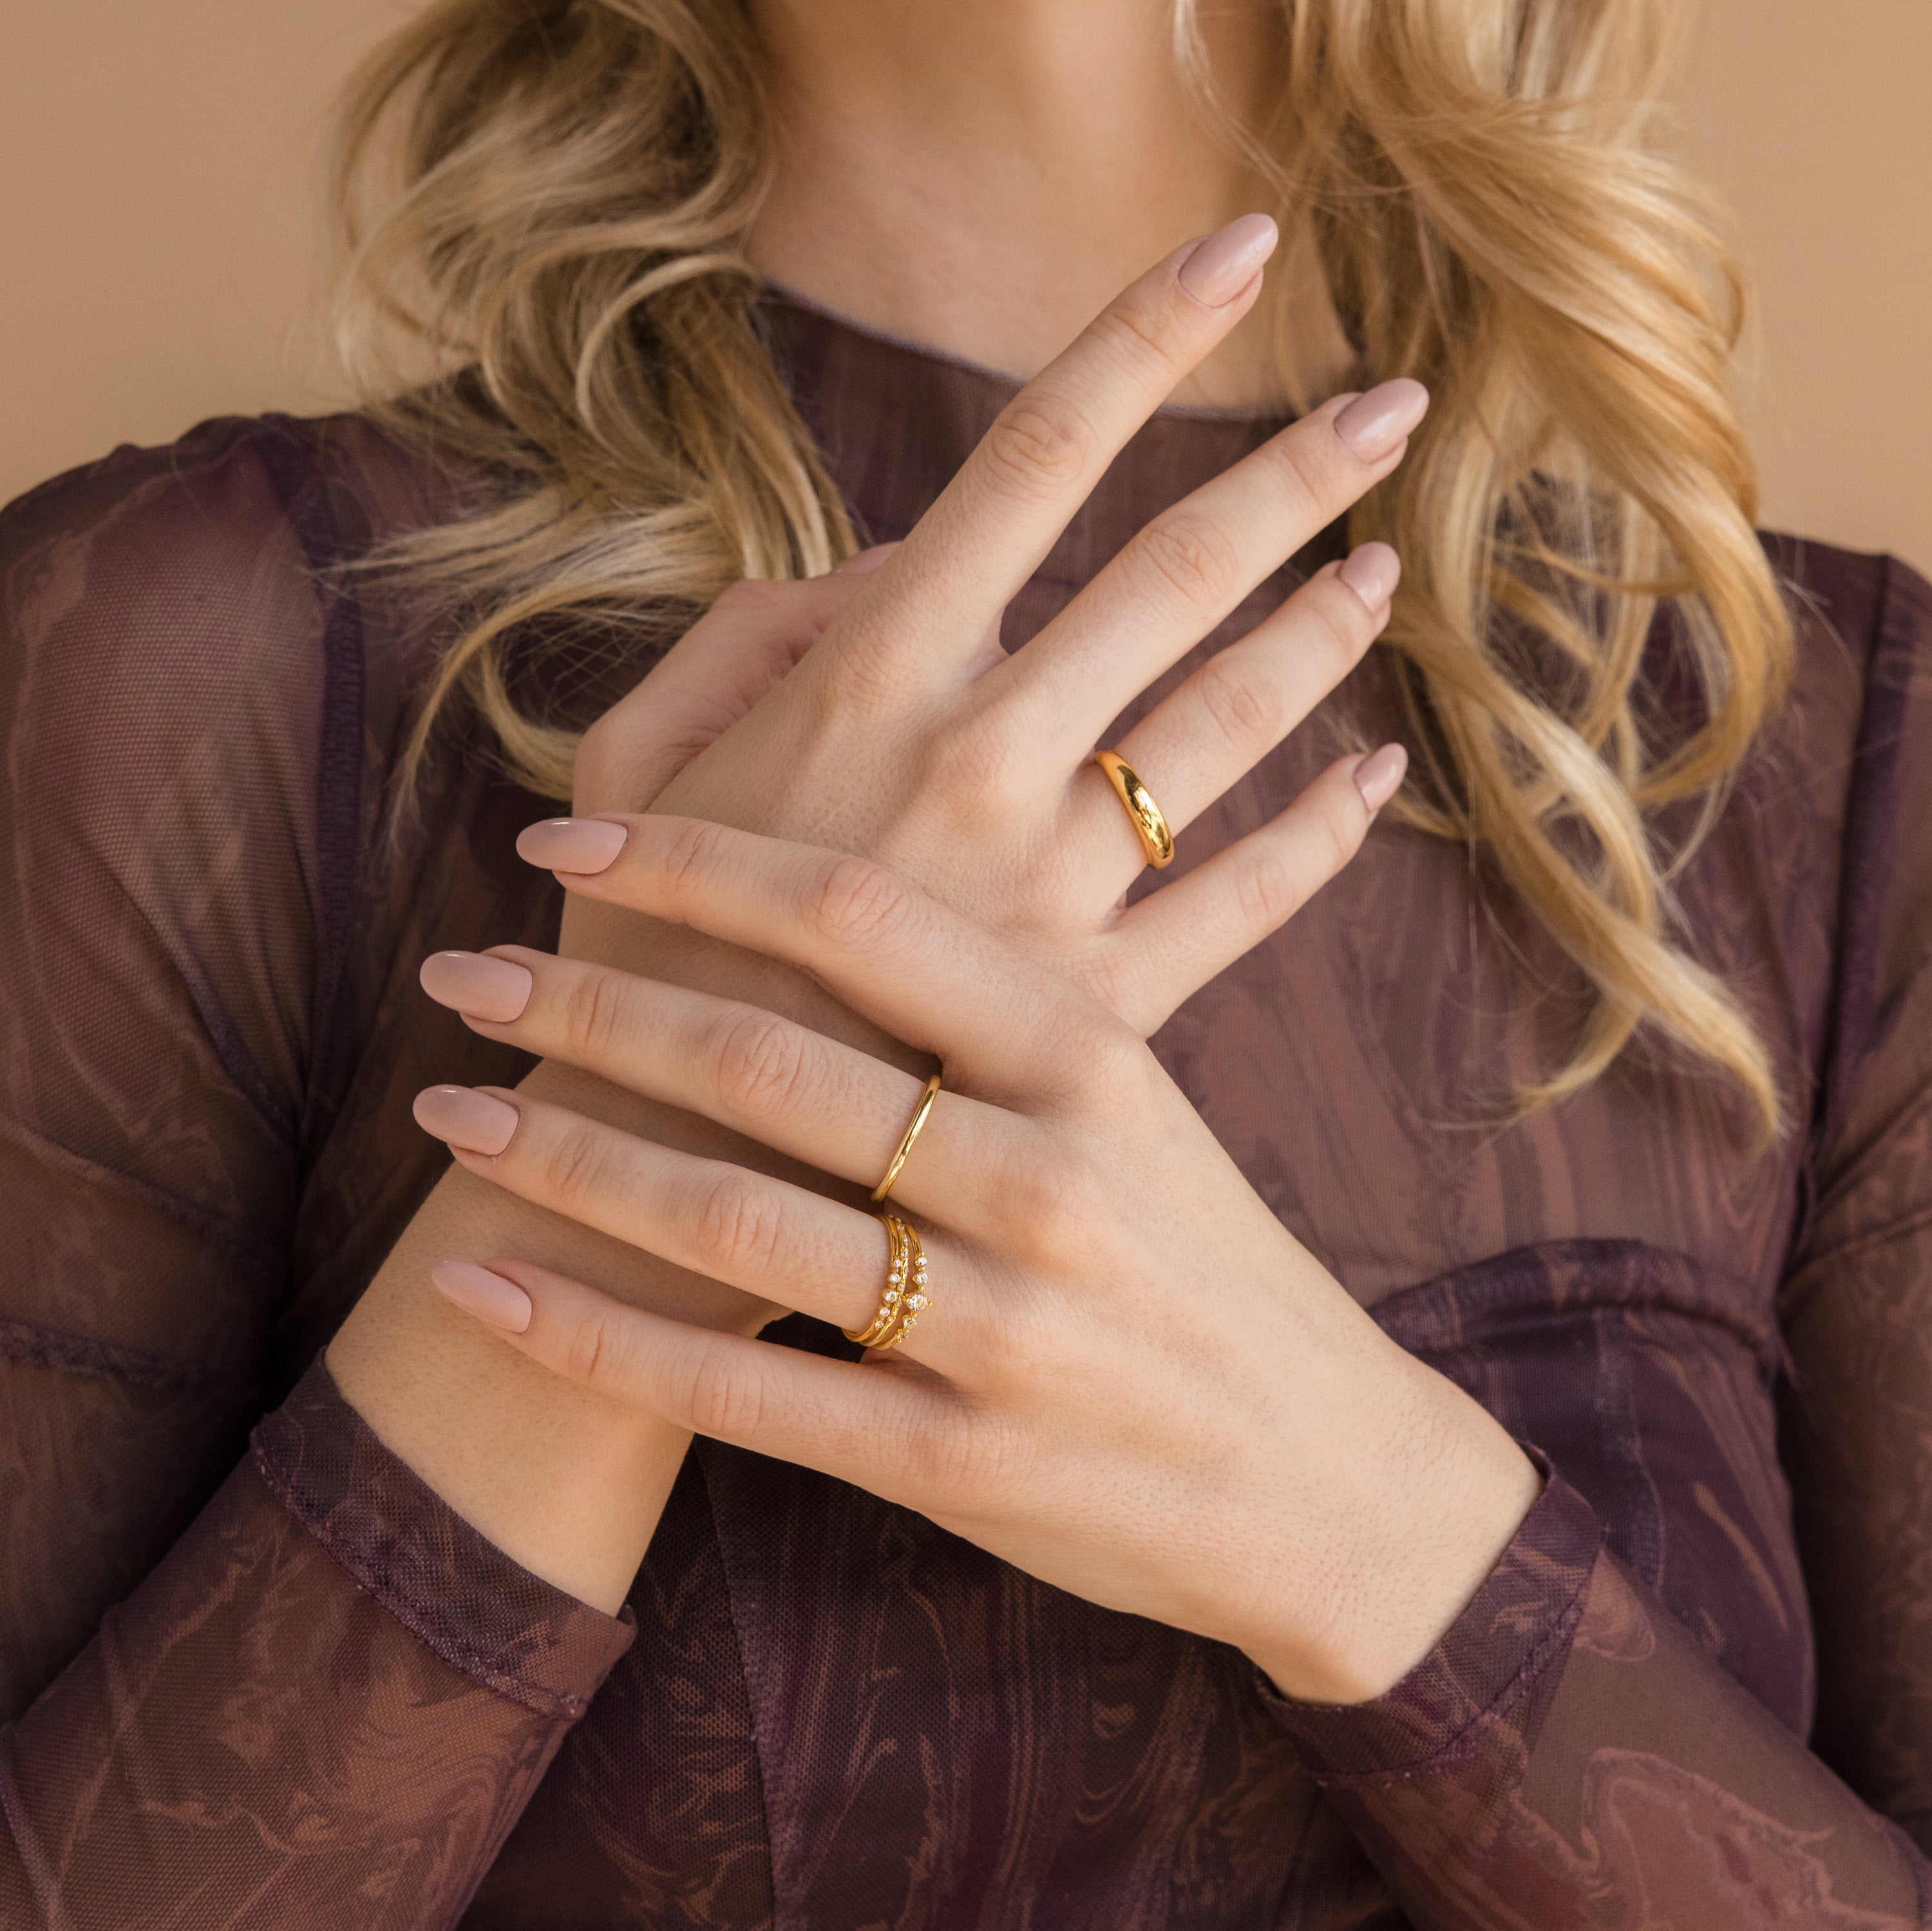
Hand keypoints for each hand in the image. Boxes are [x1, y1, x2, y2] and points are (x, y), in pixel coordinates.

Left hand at [414, 815, 1544, 1702]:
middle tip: (460, 969)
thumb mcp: (1141, 1099)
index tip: (563, 834)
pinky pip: (736, 1393)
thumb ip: (1006, 991)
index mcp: (1093, 1054)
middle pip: (764, 1058)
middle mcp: (1045, 1179)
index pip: (860, 913)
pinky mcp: (954, 1467)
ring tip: (446, 1113)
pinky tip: (484, 1286)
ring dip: (559, 1158)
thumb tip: (832, 874)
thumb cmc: (1208, 1260)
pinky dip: (591, 1336)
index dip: (693, 860)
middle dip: (585, 1003)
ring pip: (726, 1219)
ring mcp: (999, 1331)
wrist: (1328, 1475)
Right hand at [555, 212, 1427, 1041]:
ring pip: (1231, 725)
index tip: (1241, 250)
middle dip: (1295, 474)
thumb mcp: (639, 756)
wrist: (669, 1172)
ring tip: (1375, 577)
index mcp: (869, 676)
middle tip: (1392, 408)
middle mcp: (981, 758)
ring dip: (1319, 637)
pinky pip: (1244, 902)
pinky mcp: (1095, 1008)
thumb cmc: (637, 941)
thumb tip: (884, 561)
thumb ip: (747, 628)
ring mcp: (1052, 888)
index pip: (1032, 454)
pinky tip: (1374, 782)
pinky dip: (1323, 836)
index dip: (1142, 334)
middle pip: (1174, 572)